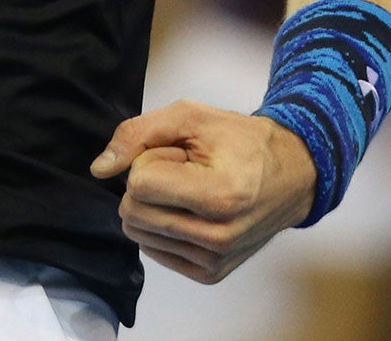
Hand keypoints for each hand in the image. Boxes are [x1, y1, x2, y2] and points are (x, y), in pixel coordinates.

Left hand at [91, 98, 316, 283]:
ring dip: (155, 204)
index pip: (140, 183)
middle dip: (148, 181)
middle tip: (183, 168)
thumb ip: (139, 133)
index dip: (150, 158)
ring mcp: (215, 260)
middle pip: (134, 211)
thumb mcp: (193, 116)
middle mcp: (218, 236)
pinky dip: (162, 225)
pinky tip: (191, 209)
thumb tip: (100, 168)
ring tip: (190, 187)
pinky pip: (153, 250)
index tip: (179, 152)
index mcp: (219, 195)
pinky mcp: (210, 274)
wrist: (291, 175)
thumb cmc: (243, 141)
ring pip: (138, 233)